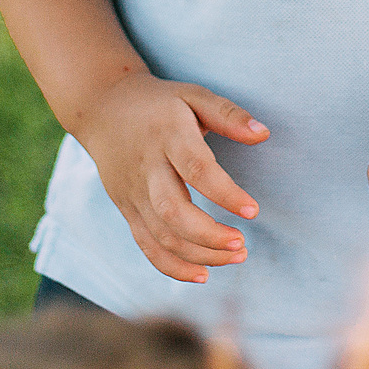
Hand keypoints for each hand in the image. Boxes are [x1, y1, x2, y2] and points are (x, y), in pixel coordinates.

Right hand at [70, 72, 267, 282]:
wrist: (103, 108)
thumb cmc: (160, 103)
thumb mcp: (194, 95)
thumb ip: (229, 114)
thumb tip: (264, 134)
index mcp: (167, 134)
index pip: (196, 169)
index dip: (225, 193)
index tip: (253, 211)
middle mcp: (147, 167)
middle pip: (172, 210)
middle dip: (209, 236)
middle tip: (242, 244)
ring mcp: (133, 192)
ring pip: (161, 234)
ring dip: (199, 254)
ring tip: (236, 256)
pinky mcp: (126, 208)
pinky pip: (146, 245)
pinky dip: (172, 266)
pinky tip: (203, 274)